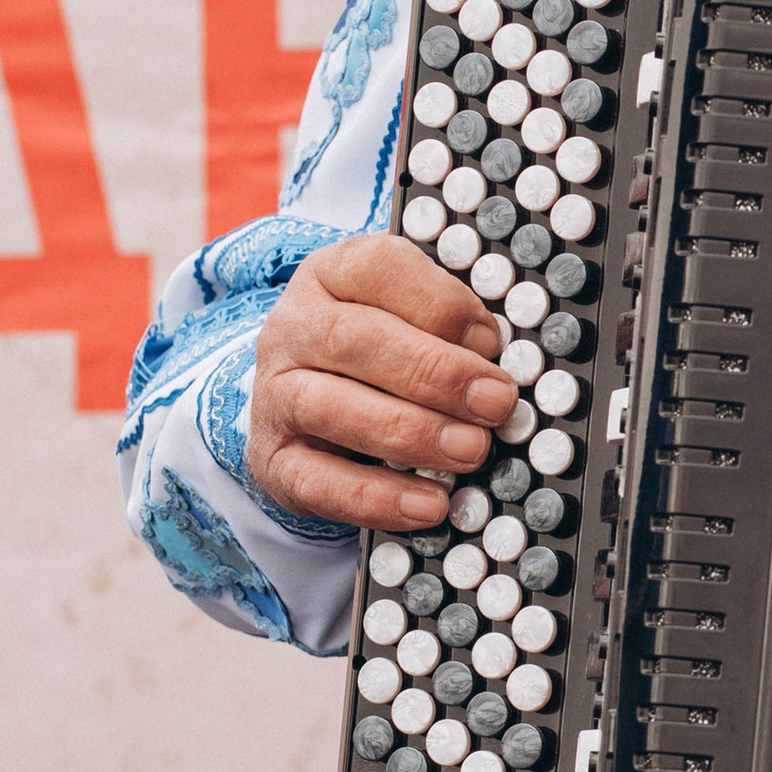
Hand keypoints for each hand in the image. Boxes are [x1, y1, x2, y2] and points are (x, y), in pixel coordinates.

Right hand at [247, 234, 515, 531]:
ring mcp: (274, 392)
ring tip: (471, 451)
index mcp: (332, 274)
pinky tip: (428, 503)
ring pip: (329, 407)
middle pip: (355, 339)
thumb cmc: (378, 351)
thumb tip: (497, 360)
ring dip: (411, 432)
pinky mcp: (274, 458)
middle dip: (435, 373)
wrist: (307, 401)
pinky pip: (316, 481)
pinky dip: (377, 497)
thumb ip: (451, 324)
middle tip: (495, 403)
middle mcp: (294, 327)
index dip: (440, 304)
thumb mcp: (412, 316)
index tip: (491, 340)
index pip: (377, 268)